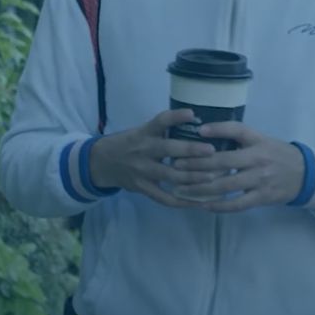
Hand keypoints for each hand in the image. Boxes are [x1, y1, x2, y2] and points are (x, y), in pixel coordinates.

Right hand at [88, 109, 217, 208]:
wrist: (102, 162)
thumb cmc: (131, 143)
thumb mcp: (143, 131)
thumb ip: (164, 130)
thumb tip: (198, 123)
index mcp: (145, 133)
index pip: (159, 121)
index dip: (175, 117)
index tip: (192, 114)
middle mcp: (143, 151)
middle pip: (168, 150)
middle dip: (191, 151)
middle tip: (211, 151)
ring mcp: (142, 171)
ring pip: (170, 176)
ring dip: (192, 178)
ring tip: (212, 177)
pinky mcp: (143, 188)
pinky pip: (164, 197)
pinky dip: (182, 200)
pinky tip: (199, 201)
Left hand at [167, 122, 305, 212]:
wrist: (305, 174)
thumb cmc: (277, 153)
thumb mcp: (262, 139)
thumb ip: (239, 137)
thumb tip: (206, 134)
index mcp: (258, 142)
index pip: (237, 131)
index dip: (218, 129)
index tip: (199, 131)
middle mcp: (258, 159)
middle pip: (222, 161)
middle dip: (196, 164)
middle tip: (175, 165)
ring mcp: (260, 180)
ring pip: (225, 185)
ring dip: (200, 188)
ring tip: (180, 188)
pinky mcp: (261, 197)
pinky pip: (236, 204)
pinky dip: (218, 205)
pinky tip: (202, 205)